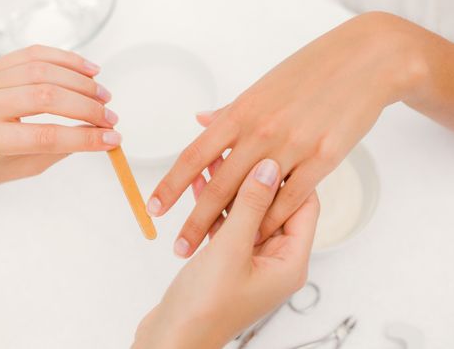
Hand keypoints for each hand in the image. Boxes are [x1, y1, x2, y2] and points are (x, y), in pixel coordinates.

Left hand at [0, 45, 119, 184]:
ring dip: (81, 83)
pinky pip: (36, 54)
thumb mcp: (30, 166)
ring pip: (43, 71)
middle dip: (86, 108)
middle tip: (110, 118)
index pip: (45, 136)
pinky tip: (90, 72)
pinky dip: (68, 61)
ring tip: (104, 96)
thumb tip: (103, 133)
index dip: (85, 138)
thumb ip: (63, 147)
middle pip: (45, 98)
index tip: (113, 139)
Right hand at [133, 159, 318, 348]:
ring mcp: (251, 261)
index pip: (303, 205)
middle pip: (273, 207)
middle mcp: (276, 260)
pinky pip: (227, 226)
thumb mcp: (230, 249)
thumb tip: (268, 167)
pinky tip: (199, 183)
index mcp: (290, 261)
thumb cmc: (205, 307)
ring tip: (214, 158)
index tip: (272, 147)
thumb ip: (251, 206)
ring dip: (230, 189)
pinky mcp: (228, 263)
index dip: (289, 175)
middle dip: (253, 177)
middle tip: (240, 146)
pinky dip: (214, 207)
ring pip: (246, 214)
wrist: (172, 339)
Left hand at [147, 12, 428, 256]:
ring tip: (213, 249)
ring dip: (233, 228)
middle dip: (195, 221)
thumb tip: (200, 121)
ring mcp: (292, 147)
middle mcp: (261, 133)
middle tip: (179, 246)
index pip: (194, 155)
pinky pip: (291, 200)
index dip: (171, 184)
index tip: (154, 207)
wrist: (362, 62)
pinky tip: (258, 236)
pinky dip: (273, 221)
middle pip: (218, 186)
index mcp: (240, 114)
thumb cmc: (308, 73)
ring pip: (254, 199)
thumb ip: (230, 112)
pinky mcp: (323, 159)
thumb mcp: (261, 88)